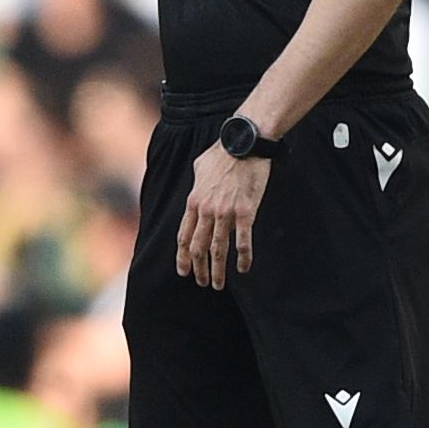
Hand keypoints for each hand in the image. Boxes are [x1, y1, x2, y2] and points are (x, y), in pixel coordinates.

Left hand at [176, 144, 271, 289]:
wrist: (244, 143)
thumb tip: (197, 189)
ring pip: (217, 249)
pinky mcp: (245, 212)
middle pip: (198, 248)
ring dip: (217, 271)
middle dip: (198, 269)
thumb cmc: (223, 152)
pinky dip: (243, 258)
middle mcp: (206, 210)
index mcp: (194, 201)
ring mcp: (225, 213)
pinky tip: (243, 268)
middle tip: (202, 282)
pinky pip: (243, 241)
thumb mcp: (200, 166)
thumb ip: (197, 183)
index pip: (184, 236)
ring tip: (218, 284)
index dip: (182, 257)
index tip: (184, 271)